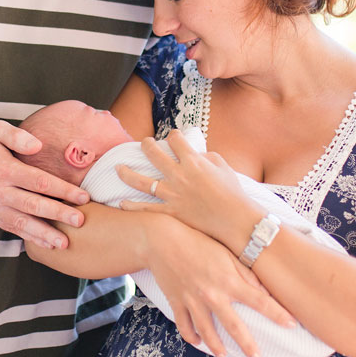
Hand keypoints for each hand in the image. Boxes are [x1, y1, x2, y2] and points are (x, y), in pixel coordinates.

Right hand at [0, 120, 90, 248]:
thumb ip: (17, 135)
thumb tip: (38, 145)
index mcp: (4, 169)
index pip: (39, 181)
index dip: (62, 190)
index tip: (83, 196)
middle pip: (34, 205)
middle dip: (58, 214)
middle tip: (80, 221)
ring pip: (23, 223)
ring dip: (45, 234)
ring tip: (65, 243)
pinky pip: (12, 229)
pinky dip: (30, 237)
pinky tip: (47, 244)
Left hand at [119, 131, 255, 250]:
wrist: (236, 221)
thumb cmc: (234, 194)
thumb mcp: (224, 167)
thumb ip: (208, 156)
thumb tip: (197, 154)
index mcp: (193, 161)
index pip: (175, 140)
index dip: (173, 135)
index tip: (173, 137)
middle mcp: (179, 175)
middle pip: (154, 154)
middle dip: (146, 145)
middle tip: (144, 143)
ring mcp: (172, 195)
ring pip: (142, 181)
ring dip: (127, 173)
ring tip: (118, 168)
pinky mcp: (171, 212)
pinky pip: (146, 209)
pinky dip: (132, 207)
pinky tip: (121, 203)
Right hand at [144, 215, 294, 356]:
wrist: (162, 239)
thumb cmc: (197, 242)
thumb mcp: (225, 252)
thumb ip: (245, 272)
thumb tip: (263, 290)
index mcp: (228, 281)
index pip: (260, 302)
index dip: (278, 314)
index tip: (292, 325)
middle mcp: (212, 295)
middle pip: (234, 327)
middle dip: (247, 344)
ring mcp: (193, 301)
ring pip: (207, 332)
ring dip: (217, 346)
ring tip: (224, 355)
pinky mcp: (177, 303)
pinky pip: (184, 326)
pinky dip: (191, 337)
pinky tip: (198, 342)